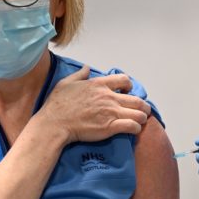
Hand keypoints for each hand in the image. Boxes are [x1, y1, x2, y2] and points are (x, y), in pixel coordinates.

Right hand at [36, 65, 151, 143]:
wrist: (55, 123)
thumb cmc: (58, 104)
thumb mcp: (66, 83)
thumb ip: (79, 74)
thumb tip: (86, 68)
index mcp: (99, 85)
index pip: (124, 79)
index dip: (130, 85)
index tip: (128, 91)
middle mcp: (108, 97)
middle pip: (136, 99)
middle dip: (143, 105)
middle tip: (143, 110)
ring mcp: (111, 112)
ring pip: (138, 113)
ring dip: (142, 117)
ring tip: (141, 121)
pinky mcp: (110, 127)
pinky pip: (132, 126)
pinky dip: (136, 128)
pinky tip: (134, 130)